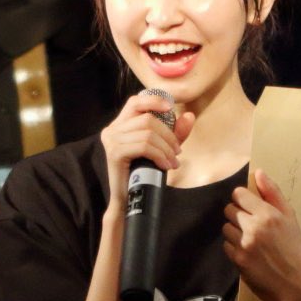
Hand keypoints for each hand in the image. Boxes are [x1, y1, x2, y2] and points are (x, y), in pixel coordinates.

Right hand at [99, 93, 196, 207]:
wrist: (128, 200)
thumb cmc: (143, 174)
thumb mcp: (161, 149)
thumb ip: (174, 133)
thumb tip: (189, 116)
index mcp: (119, 126)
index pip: (135, 102)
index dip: (153, 100)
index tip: (170, 107)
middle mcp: (111, 130)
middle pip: (147, 119)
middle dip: (168, 135)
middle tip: (177, 152)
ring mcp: (111, 141)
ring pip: (148, 133)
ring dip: (166, 148)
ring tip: (173, 162)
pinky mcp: (115, 153)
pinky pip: (144, 146)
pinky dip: (159, 155)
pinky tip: (165, 166)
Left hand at [222, 167, 300, 300]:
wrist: (296, 285)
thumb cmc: (296, 249)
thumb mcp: (290, 218)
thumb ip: (273, 194)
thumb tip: (259, 172)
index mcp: (268, 214)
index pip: (239, 195)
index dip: (243, 199)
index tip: (250, 207)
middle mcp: (253, 227)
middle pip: (229, 210)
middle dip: (238, 215)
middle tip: (251, 225)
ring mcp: (243, 244)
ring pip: (226, 227)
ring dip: (235, 231)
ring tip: (251, 240)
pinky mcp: (237, 260)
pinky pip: (226, 245)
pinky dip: (234, 247)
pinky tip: (248, 253)